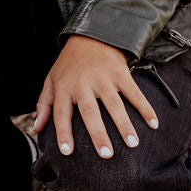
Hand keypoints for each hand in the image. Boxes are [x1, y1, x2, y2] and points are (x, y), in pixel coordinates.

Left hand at [33, 34, 157, 158]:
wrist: (91, 35)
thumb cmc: (69, 64)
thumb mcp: (51, 80)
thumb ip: (44, 104)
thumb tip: (37, 129)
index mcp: (64, 87)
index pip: (61, 113)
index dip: (63, 132)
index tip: (67, 152)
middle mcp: (83, 83)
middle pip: (90, 112)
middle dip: (98, 134)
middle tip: (106, 155)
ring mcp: (103, 78)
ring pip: (114, 104)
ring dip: (124, 124)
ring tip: (133, 144)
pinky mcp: (120, 73)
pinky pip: (134, 93)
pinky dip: (145, 107)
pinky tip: (154, 123)